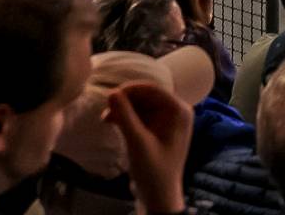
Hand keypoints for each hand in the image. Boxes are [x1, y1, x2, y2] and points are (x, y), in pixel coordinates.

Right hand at [105, 83, 192, 214]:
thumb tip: (112, 92)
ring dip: (123, 109)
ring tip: (105, 119)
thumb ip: (126, 117)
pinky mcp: (156, 129)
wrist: (158, 195)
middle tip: (105, 109)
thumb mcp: (138, 142)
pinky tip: (110, 121)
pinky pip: (139, 115)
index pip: (153, 89)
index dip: (130, 89)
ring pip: (140, 105)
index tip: (109, 95)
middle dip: (125, 101)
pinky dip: (125, 117)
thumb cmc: (153, 170)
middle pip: (146, 96)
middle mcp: (176, 112)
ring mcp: (166, 120)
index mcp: (179, 111)